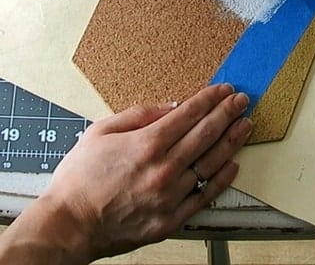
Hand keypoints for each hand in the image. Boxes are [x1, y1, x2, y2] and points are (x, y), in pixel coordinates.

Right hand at [0, 84, 252, 263]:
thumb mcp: (101, 132)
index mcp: (146, 144)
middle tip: (243, 101)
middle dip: (228, 114)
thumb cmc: (80, 178)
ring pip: (211, 163)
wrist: (68, 226)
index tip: (225, 89)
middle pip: (206, 135)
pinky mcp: (171, 219)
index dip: (211, 99)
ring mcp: (170, 196)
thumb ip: (139, 115)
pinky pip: (205, 195)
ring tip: (246, 126)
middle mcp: (163, 169)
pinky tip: (233, 164)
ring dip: (232, 141)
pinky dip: (222, 178)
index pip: (189, 114)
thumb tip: (173, 107)